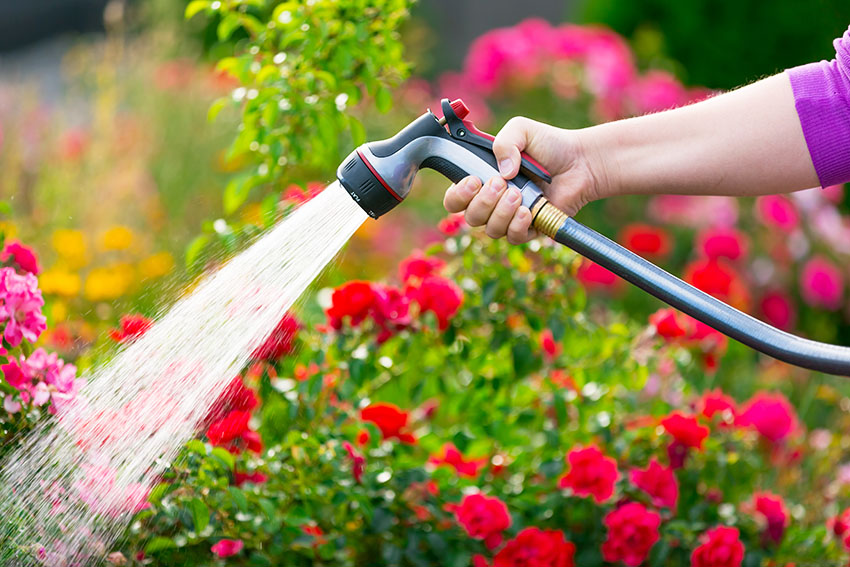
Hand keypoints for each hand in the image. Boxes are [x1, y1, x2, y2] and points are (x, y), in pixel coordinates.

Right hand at [443, 117, 606, 243]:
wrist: (580, 161)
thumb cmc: (549, 145)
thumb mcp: (521, 130)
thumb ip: (504, 142)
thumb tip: (502, 173)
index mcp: (482, 180)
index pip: (454, 199)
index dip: (458, 195)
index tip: (473, 181)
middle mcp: (492, 202)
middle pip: (469, 217)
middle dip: (482, 202)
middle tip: (501, 184)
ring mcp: (510, 217)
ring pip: (490, 229)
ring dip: (501, 212)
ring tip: (519, 194)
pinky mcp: (529, 229)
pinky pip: (513, 237)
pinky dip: (518, 225)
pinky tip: (528, 210)